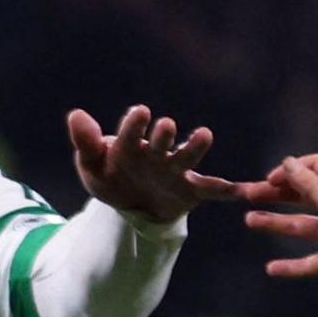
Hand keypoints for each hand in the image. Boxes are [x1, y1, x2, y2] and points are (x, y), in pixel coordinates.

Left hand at [65, 105, 221, 226]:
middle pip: (162, 142)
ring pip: (187, 157)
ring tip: (204, 134)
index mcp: (131, 146)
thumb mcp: (93, 167)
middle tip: (166, 125)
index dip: (134, 125)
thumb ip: (86, 144)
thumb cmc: (112, 178)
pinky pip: (210, 189)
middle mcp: (156, 153)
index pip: (131, 133)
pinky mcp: (190, 189)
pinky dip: (225, 190)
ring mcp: (175, 170)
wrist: (132, 204)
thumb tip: (75, 115)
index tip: (140, 112)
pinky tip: (241, 191)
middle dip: (164, 136)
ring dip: (195, 147)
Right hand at [213, 154, 317, 316]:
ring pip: (300, 225)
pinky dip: (290, 265)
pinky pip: (306, 261)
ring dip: (275, 223)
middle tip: (248, 194)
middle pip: (302, 195)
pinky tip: (271, 268)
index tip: (269, 178)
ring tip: (249, 220)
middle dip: (276, 194)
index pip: (315, 168)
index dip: (292, 170)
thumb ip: (309, 183)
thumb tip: (288, 162)